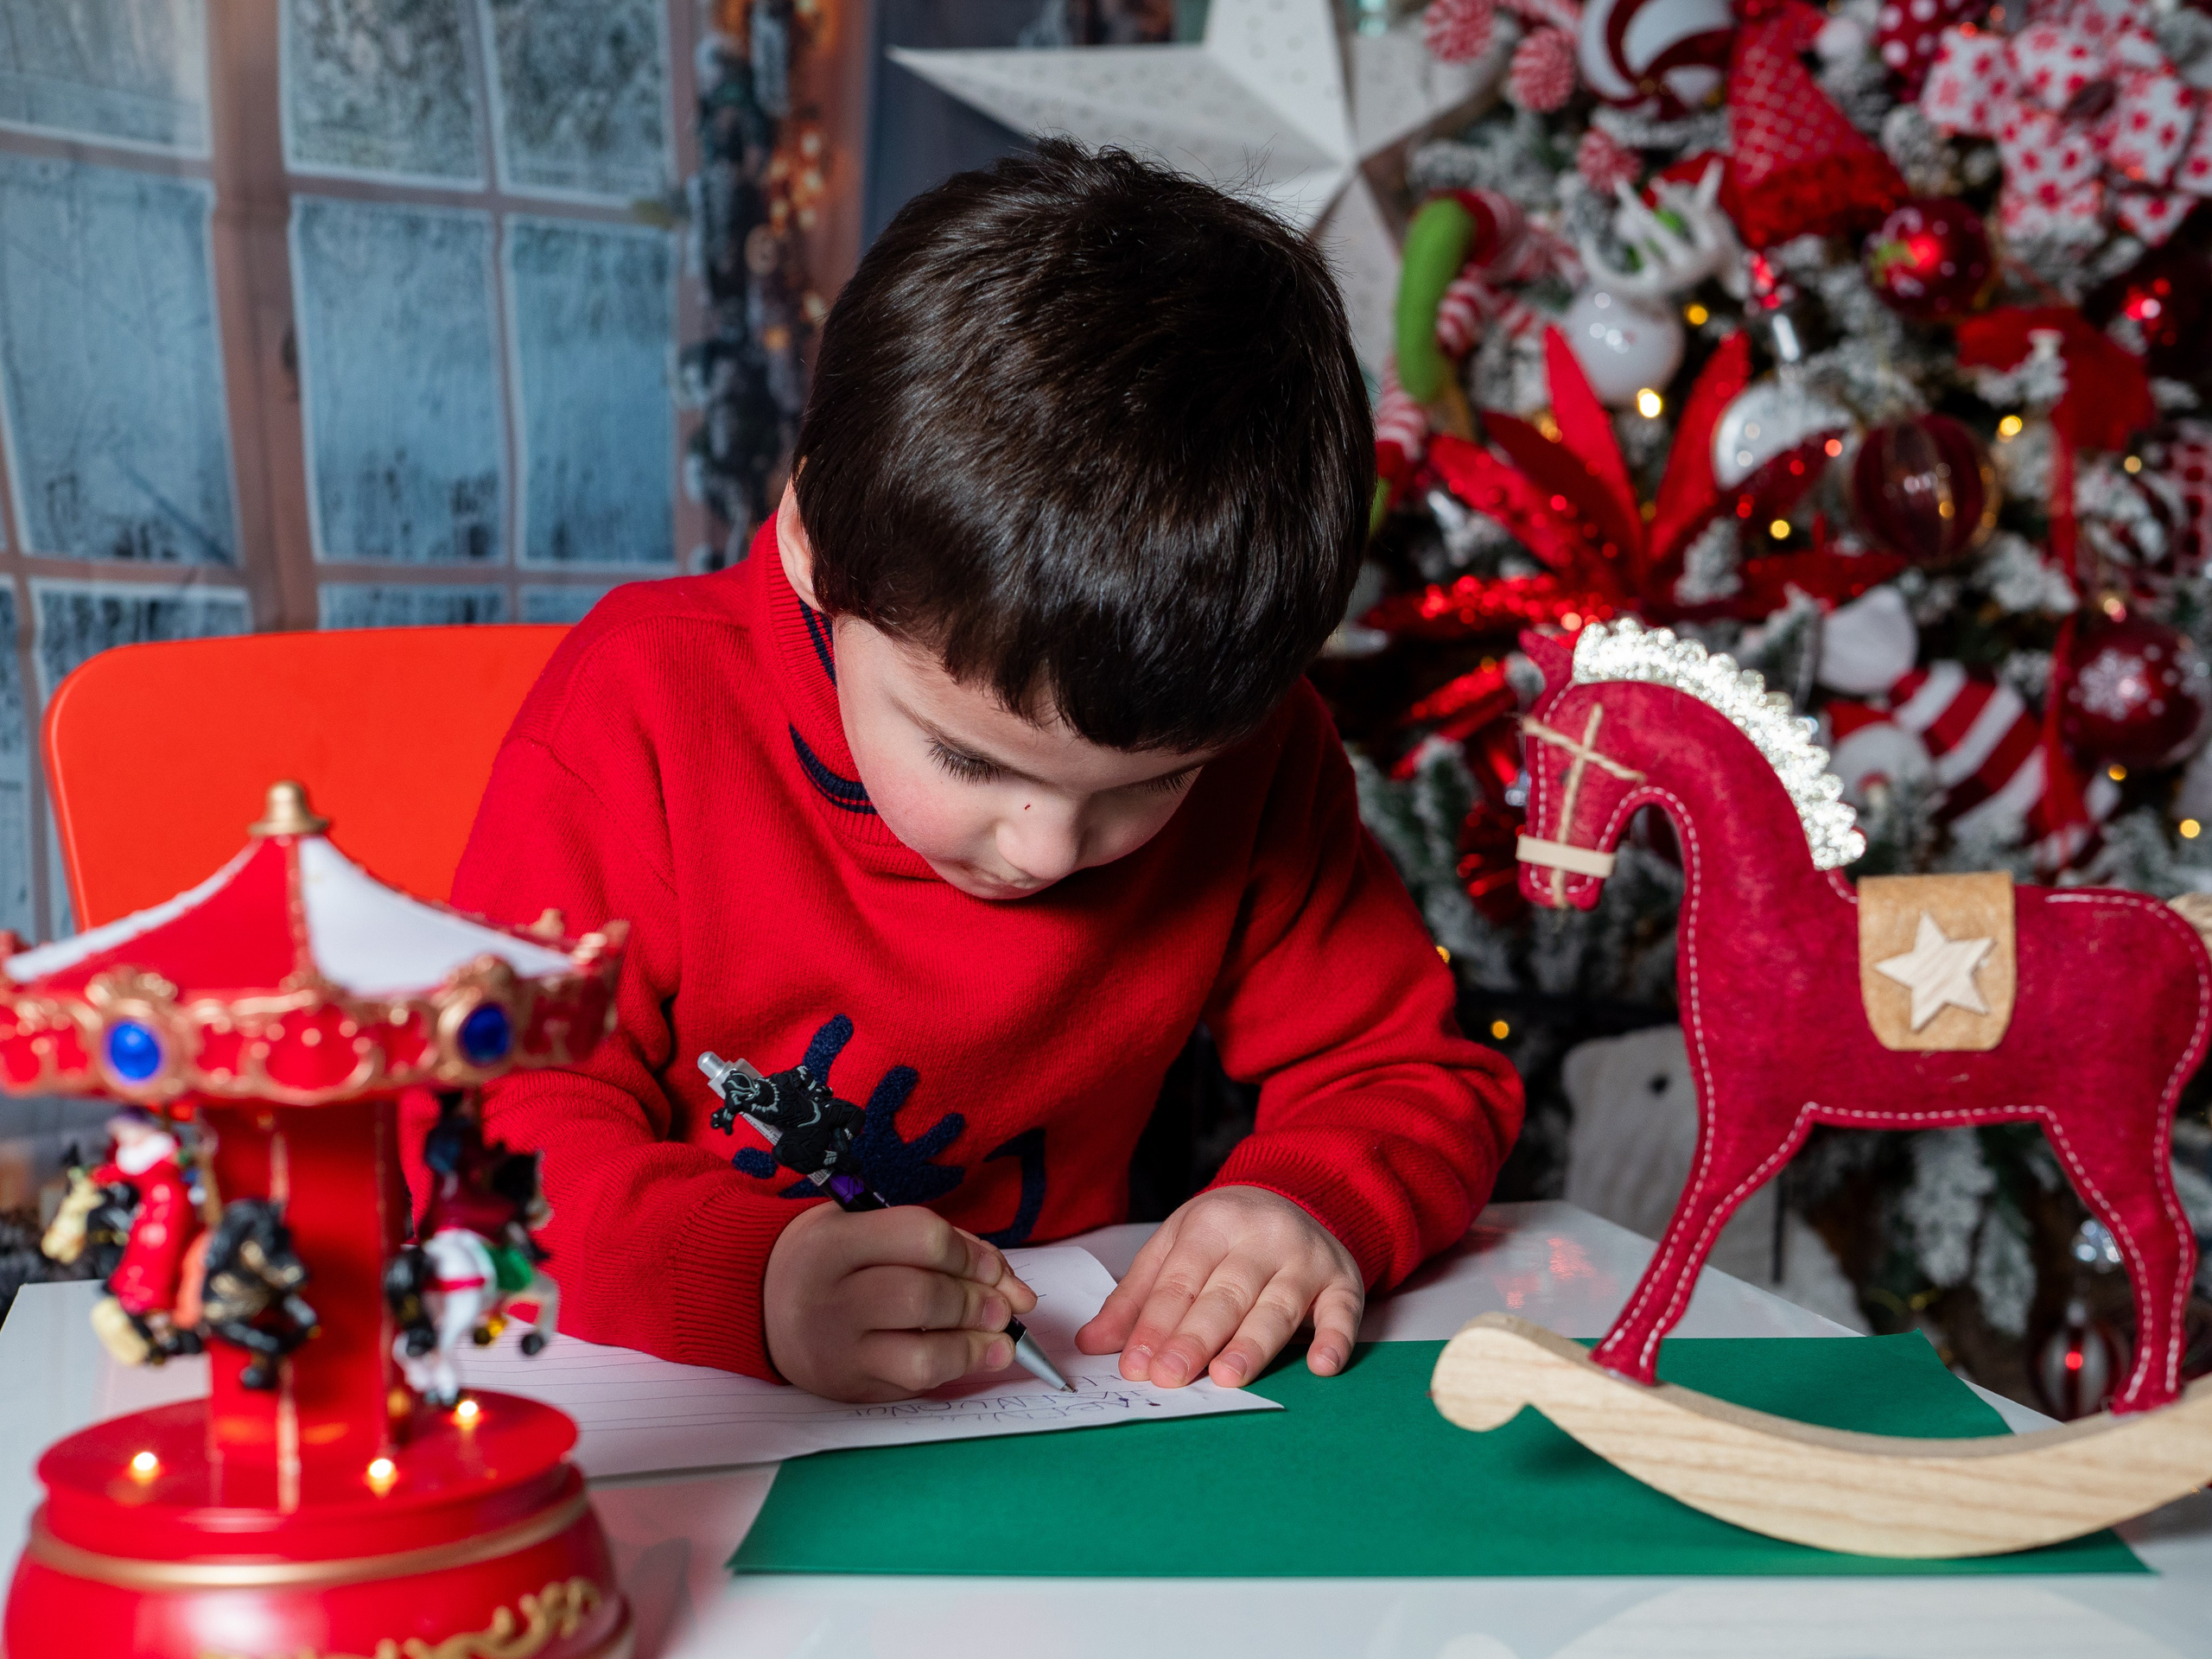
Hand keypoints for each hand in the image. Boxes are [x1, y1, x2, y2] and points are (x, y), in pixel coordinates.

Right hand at [763, 1202, 1037, 1401]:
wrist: (763, 1302)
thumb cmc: (834, 1257)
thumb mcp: (870, 1226)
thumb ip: (943, 1247)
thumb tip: (1014, 1290)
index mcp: (835, 1243)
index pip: (921, 1238)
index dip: (970, 1253)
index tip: (992, 1267)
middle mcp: (830, 1299)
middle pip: (924, 1298)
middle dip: (978, 1303)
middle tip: (1004, 1307)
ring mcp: (837, 1352)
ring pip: (922, 1359)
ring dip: (975, 1348)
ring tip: (998, 1340)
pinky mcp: (849, 1389)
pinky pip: (915, 1386)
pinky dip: (952, 1370)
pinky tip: (967, 1354)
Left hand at [1074, 1186, 1362, 1388]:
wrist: (1301, 1192)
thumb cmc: (1228, 1231)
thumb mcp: (1175, 1246)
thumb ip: (1136, 1297)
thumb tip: (1092, 1344)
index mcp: (1213, 1223)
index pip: (1180, 1280)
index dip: (1156, 1324)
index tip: (1136, 1364)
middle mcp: (1262, 1237)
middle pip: (1226, 1294)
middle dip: (1196, 1338)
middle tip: (1171, 1376)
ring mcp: (1307, 1258)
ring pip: (1277, 1306)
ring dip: (1252, 1343)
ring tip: (1228, 1377)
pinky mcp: (1344, 1280)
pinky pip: (1343, 1311)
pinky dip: (1336, 1338)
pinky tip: (1322, 1365)